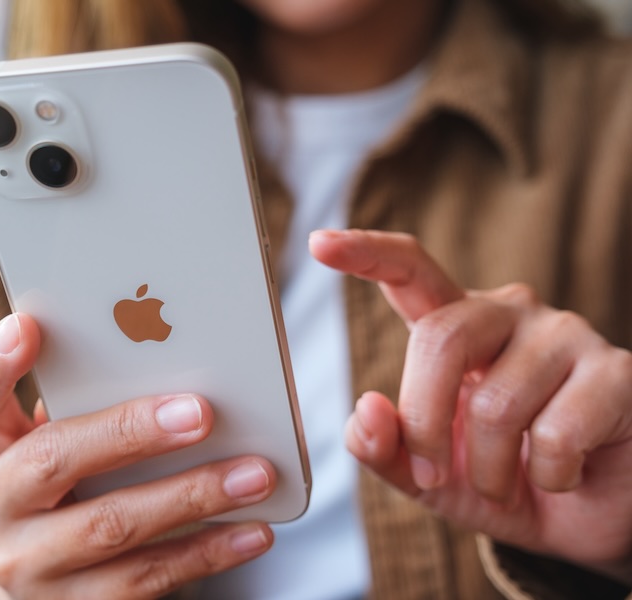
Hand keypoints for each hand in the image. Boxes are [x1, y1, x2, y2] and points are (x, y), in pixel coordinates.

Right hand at [0, 314, 275, 599]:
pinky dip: (205, 552)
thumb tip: (176, 380)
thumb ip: (85, 409)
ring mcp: (27, 566)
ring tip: (255, 473)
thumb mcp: (51, 446)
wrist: (47, 582)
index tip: (27, 325)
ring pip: (112, 525)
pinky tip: (250, 531)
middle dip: (131, 432)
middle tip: (201, 413)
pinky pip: (145, 578)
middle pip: (52, 459)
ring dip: (192, 495)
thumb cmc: (64, 489)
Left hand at [310, 229, 631, 582]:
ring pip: (495, 402)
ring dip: (490, 471)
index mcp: (457, 327)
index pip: (411, 271)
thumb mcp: (428, 478)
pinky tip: (565, 475)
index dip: (367, 254)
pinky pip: (557, 433)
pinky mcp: (618, 373)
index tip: (320, 243)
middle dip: (423, 422)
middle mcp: (510, 314)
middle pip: (440, 340)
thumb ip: (384, 449)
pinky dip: (549, 477)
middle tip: (433, 476)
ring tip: (507, 484)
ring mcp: (567, 336)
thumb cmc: (505, 479)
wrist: (593, 515)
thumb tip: (366, 409)